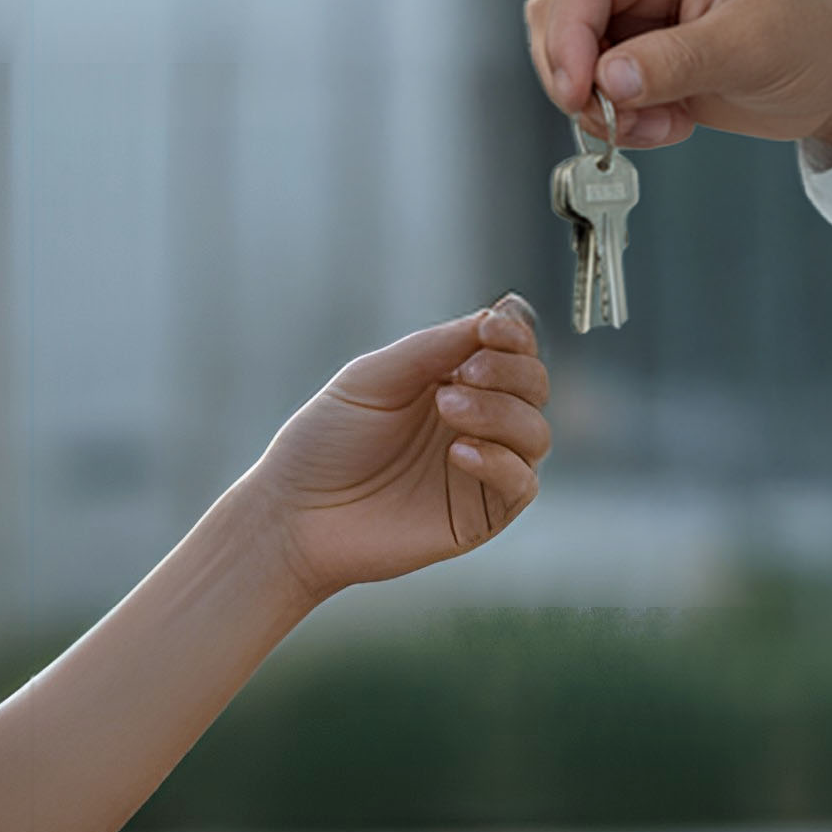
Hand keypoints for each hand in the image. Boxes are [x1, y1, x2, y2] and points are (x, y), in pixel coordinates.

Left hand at [238, 298, 552, 598]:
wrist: (296, 513)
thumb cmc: (327, 440)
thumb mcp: (374, 377)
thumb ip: (433, 347)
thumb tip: (495, 316)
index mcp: (454, 381)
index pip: (512, 350)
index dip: (514, 334)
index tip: (490, 327)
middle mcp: (478, 421)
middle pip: (534, 385)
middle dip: (510, 370)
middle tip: (464, 373)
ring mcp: (484, 468)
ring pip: (535, 433)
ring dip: (501, 412)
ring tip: (447, 407)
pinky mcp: (482, 515)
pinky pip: (521, 485)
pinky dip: (500, 461)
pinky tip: (457, 452)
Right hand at [522, 0, 831, 157]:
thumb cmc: (819, 35)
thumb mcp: (753, 45)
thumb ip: (676, 61)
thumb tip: (607, 80)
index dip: (568, 36)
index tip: (578, 92)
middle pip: (562, 16)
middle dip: (577, 74)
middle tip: (611, 119)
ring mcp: (642, 17)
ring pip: (574, 58)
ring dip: (600, 104)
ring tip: (657, 124)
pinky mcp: (645, 59)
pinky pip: (599, 90)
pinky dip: (621, 119)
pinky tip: (670, 125)